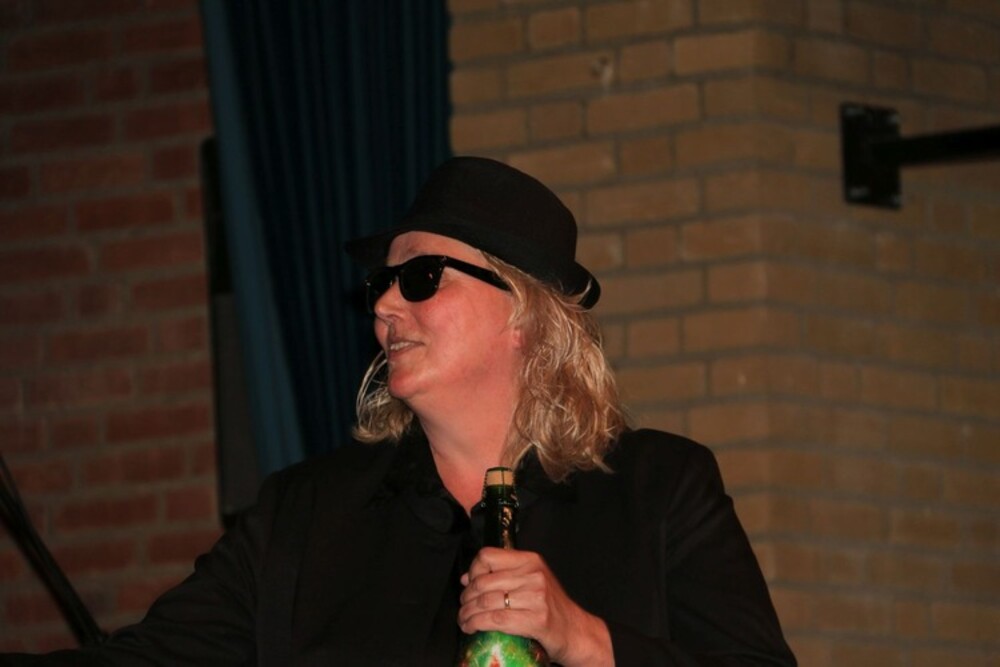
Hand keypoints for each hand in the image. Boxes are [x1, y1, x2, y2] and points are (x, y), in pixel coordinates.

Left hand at [458, 547, 613, 666]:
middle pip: (483, 582)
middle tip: (463, 607)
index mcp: (531, 560)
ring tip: (464, 620)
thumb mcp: (531, 582)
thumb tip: (466, 578)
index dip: (472, 570)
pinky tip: (471, 628)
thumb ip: (503, 576)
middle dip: (466, 597)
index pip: (488, 556)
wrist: (576, 632)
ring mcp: (536, 597)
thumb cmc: (551, 608)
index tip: (469, 584)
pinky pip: (495, 620)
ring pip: (486, 602)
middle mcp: (533, 575)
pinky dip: (476, 624)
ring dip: (467, 614)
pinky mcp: (535, 620)